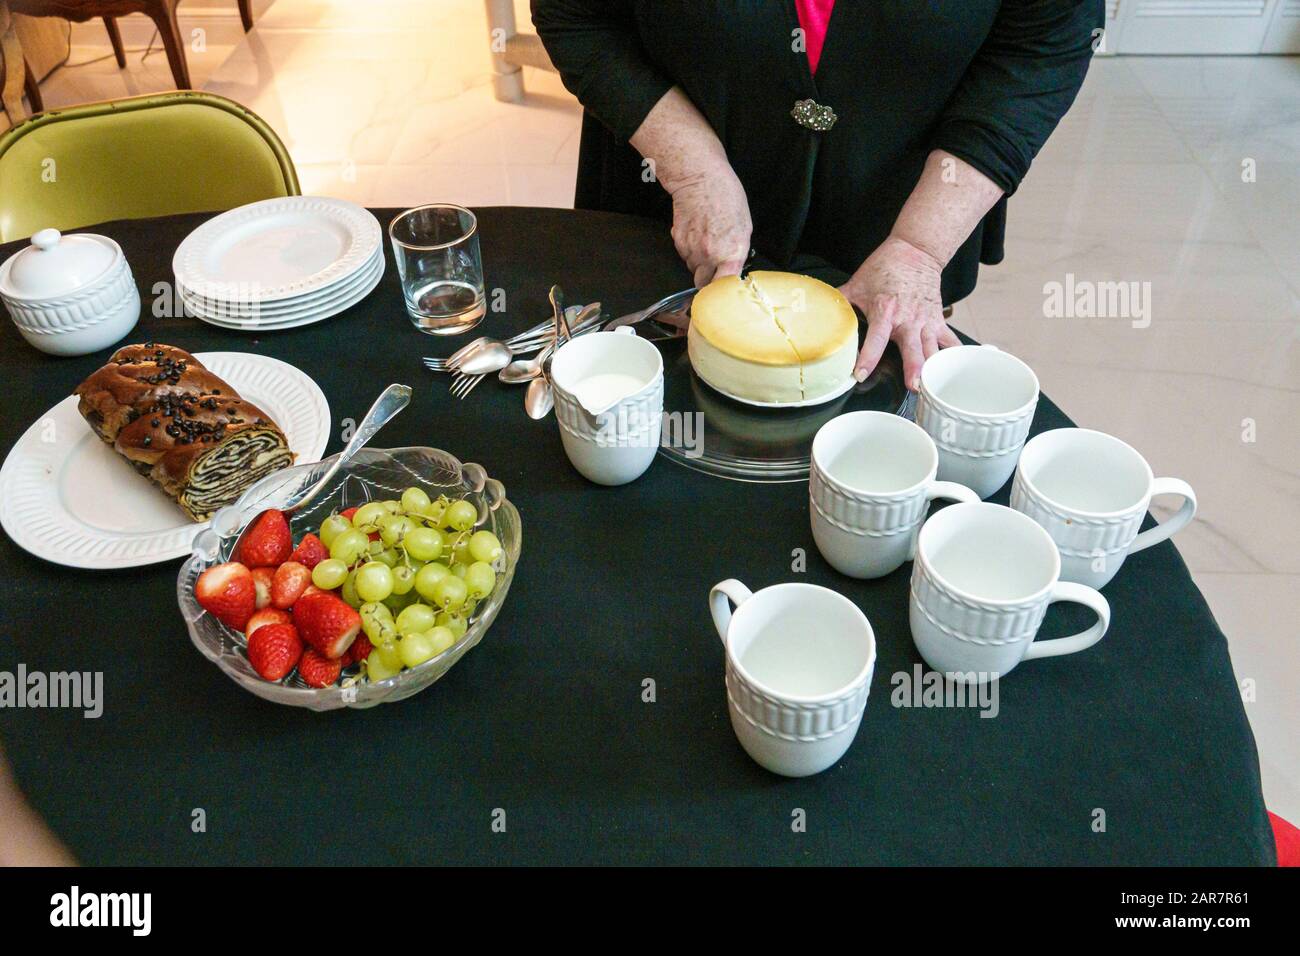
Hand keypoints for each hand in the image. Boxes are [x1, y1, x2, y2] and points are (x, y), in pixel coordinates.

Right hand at [669, 169, 751, 287]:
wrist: (701, 180)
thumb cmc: (727, 198)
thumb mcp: (744, 227)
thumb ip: (737, 253)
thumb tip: (731, 268)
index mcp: (730, 254)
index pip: (722, 288)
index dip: (721, 292)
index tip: (722, 290)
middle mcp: (709, 257)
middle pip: (703, 283)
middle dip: (707, 279)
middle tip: (713, 267)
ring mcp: (691, 251)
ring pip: (693, 269)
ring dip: (698, 263)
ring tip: (705, 243)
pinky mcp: (678, 242)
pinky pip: (684, 255)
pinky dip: (689, 250)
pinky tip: (696, 234)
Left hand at [839, 235, 959, 390]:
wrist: (916, 251)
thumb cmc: (885, 267)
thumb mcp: (857, 284)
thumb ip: (839, 302)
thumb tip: (817, 314)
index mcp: (885, 311)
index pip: (876, 339)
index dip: (868, 358)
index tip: (861, 374)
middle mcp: (908, 319)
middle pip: (913, 348)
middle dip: (914, 368)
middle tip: (914, 386)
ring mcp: (926, 321)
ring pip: (933, 349)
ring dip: (934, 368)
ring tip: (935, 386)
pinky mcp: (938, 320)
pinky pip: (950, 341)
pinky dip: (953, 356)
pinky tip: (954, 371)